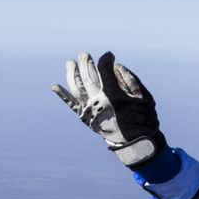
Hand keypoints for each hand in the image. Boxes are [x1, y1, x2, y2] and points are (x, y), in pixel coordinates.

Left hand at [51, 51, 166, 166]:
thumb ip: (130, 79)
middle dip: (86, 63)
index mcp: (115, 95)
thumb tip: (115, 66)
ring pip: (77, 88)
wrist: (137, 143)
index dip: (106, 60)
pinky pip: (71, 105)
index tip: (109, 56)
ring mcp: (90, 110)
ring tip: (70, 63)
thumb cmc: (143, 118)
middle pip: (88, 76)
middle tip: (84, 54)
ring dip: (72, 73)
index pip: (104, 70)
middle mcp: (99, 101)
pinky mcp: (85, 118)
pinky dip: (62, 95)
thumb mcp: (144, 96)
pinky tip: (54, 85)